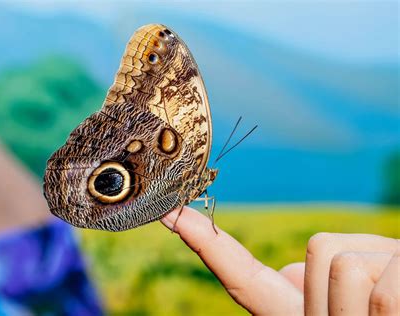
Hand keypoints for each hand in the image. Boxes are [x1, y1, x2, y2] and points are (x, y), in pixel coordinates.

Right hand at [161, 207, 398, 315]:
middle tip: (391, 294)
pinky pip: (385, 275)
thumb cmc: (397, 309)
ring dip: (390, 263)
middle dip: (356, 257)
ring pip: (343, 260)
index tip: (171, 212)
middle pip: (318, 251)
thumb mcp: (353, 300)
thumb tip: (296, 267)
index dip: (206, 245)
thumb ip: (311, 283)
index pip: (243, 278)